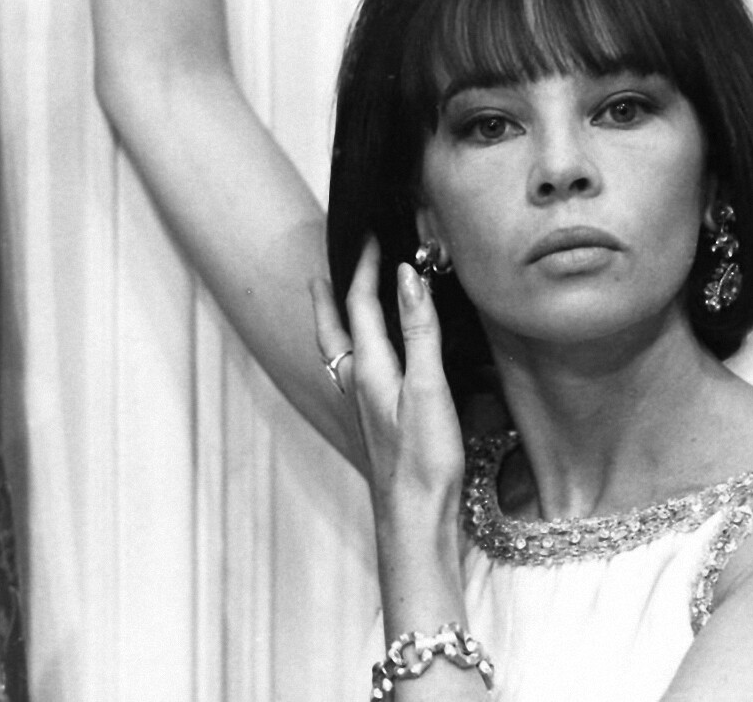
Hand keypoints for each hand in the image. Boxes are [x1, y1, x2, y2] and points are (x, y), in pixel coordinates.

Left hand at [312, 238, 463, 514]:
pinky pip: (350, 370)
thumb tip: (407, 278)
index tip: (372, 236)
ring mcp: (360, 404)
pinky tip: (362, 359)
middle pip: (333, 327)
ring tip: (333, 304)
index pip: (360, 304)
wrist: (413, 517)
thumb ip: (418, 332)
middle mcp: (356, 382)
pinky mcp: (372, 420)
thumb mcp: (427, 388)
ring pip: (337, 349)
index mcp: (368, 369)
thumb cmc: (423, 457)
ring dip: (333, 320)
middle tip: (325, 268)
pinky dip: (350, 349)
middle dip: (330, 293)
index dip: (366, 267)